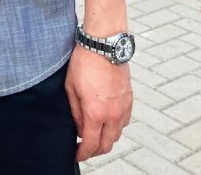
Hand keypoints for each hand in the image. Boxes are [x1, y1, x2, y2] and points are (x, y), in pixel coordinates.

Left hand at [65, 44, 132, 161]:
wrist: (104, 45)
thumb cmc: (84, 62)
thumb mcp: (71, 87)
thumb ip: (75, 111)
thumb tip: (79, 127)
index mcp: (95, 113)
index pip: (91, 144)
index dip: (83, 153)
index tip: (77, 155)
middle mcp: (113, 114)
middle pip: (107, 145)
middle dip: (95, 151)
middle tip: (85, 148)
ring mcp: (123, 108)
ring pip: (117, 134)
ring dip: (106, 138)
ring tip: (95, 134)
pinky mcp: (129, 100)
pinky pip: (124, 121)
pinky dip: (115, 126)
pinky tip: (106, 120)